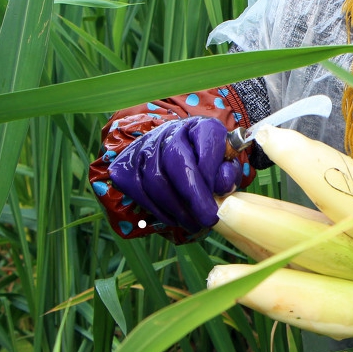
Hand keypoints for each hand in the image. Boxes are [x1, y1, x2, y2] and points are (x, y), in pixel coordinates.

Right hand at [108, 117, 240, 233]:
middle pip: (176, 163)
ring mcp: (144, 147)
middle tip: (207, 220)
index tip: (219, 198)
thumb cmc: (208, 164)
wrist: (177, 151)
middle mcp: (169, 131)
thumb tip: (220, 187)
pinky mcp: (125, 164)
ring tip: (193, 224)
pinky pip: (139, 191)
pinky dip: (158, 210)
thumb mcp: (226, 164)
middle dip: (194, 197)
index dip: (211, 174)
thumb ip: (228, 172)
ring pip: (155, 181)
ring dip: (176, 209)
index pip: (206, 144)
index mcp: (201, 127)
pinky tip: (173, 220)